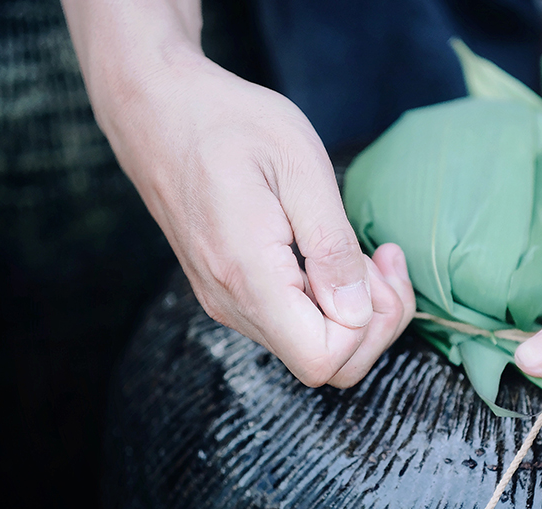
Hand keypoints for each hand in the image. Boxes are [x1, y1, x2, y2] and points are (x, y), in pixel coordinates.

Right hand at [87, 45, 414, 387]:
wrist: (157, 111)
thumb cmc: (228, 123)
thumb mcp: (299, 166)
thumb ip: (331, 246)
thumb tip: (357, 311)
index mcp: (248, 275)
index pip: (323, 358)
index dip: (368, 325)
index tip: (378, 264)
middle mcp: (232, 303)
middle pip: (322, 364)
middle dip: (373, 324)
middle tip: (384, 263)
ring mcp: (227, 301)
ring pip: (309, 346)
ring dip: (355, 311)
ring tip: (367, 253)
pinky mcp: (230, 291)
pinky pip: (291, 323)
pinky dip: (328, 301)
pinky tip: (337, 258)